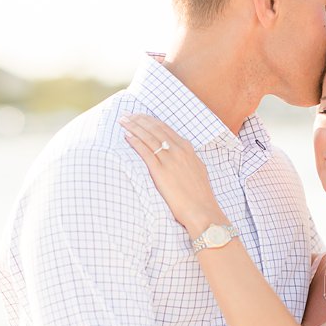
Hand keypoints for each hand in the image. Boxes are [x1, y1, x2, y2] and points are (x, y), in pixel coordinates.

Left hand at [119, 113, 221, 231]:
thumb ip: (187, 159)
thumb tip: (180, 154)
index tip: (139, 116)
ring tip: (123, 121)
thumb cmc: (200, 195)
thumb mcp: (197, 169)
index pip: (165, 129)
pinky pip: (145, 152)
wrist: (202, 210)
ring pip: (148, 138)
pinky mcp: (161, 172)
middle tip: (126, 115)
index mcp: (187, 149)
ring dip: (134, 127)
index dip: (150, 121)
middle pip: (155, 129)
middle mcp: (179, 151)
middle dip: (139, 120)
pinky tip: (127, 136)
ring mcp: (170, 160)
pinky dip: (135, 142)